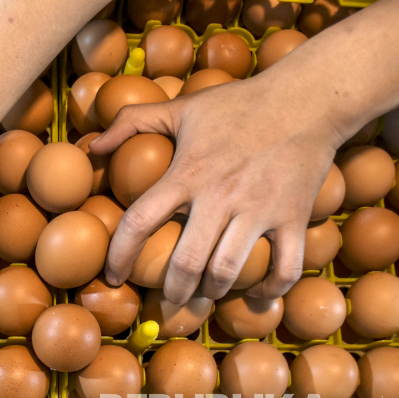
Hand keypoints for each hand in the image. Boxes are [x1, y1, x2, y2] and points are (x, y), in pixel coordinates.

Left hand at [90, 77, 343, 304]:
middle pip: (187, 262)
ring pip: (229, 271)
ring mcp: (259, 209)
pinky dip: (271, 290)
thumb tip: (91, 146)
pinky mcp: (293, 217)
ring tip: (207, 293)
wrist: (307, 99)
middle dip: (173, 290)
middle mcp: (220, 195)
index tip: (113, 276)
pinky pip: (284, 268)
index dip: (120, 255)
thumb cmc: (238, 105)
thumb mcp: (181, 106)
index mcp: (187, 172)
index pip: (140, 221)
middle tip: (170, 297)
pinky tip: (258, 293)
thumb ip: (132, 123)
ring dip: (214, 291)